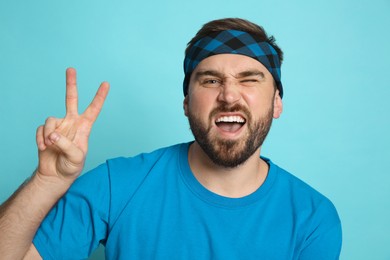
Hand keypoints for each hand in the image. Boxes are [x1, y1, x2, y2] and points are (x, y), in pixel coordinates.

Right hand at [35, 68, 108, 184]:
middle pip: (71, 99)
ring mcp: (58, 126)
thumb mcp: (76, 158)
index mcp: (84, 128)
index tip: (106, 83)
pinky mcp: (46, 131)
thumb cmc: (71, 166)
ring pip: (51, 120)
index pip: (94, 109)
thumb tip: (54, 134)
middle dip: (71, 84)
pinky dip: (40, 139)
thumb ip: (67, 145)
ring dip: (49, 133)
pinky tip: (43, 148)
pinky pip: (41, 129)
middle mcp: (71, 123)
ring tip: (50, 146)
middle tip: (71, 69)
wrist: (55, 175)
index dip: (99, 97)